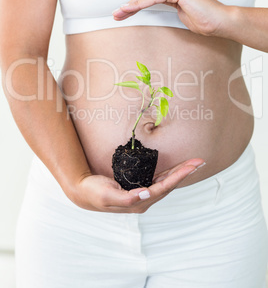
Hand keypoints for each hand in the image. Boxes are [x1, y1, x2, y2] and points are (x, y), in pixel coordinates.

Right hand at [67, 157, 204, 212]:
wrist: (83, 192)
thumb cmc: (95, 193)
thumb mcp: (108, 196)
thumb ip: (127, 199)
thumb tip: (145, 194)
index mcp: (139, 203)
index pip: (163, 188)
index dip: (178, 177)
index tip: (191, 167)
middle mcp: (144, 200)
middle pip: (169, 184)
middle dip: (184, 173)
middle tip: (199, 161)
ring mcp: (142, 194)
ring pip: (165, 182)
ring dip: (179, 172)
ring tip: (193, 163)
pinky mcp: (139, 187)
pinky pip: (158, 180)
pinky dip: (169, 173)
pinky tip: (176, 169)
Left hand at [113, 0, 228, 36]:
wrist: (219, 21)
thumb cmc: (201, 18)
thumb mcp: (178, 10)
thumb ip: (165, 4)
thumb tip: (148, 6)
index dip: (135, 3)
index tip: (123, 12)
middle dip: (130, 4)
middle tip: (116, 14)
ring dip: (131, 5)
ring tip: (118, 14)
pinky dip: (140, 5)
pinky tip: (129, 10)